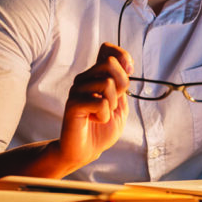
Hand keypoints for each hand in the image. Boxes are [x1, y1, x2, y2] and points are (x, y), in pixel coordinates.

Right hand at [57, 42, 133, 169]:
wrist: (86, 151)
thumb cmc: (102, 129)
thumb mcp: (120, 105)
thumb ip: (123, 86)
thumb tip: (126, 66)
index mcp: (96, 76)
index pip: (107, 49)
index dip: (122, 56)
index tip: (129, 71)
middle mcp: (85, 78)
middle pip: (110, 63)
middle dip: (122, 85)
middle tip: (113, 103)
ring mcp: (77, 90)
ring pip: (107, 83)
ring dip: (112, 105)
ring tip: (102, 114)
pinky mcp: (73, 104)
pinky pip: (100, 103)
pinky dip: (104, 116)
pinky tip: (94, 120)